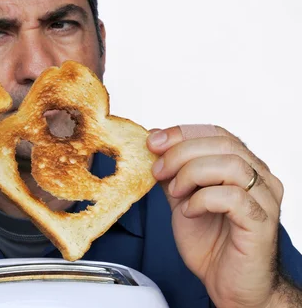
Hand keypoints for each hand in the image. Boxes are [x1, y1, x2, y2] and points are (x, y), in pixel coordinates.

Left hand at [147, 125, 283, 306]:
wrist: (229, 284)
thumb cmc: (212, 243)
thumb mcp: (182, 199)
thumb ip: (172, 173)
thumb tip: (154, 144)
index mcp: (243, 167)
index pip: (216, 133)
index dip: (182, 132)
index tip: (153, 141)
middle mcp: (260, 178)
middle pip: (223, 144)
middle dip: (181, 152)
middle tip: (158, 169)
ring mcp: (264, 200)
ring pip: (230, 165)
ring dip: (192, 174)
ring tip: (176, 193)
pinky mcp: (261, 223)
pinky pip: (233, 197)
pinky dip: (202, 199)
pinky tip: (189, 211)